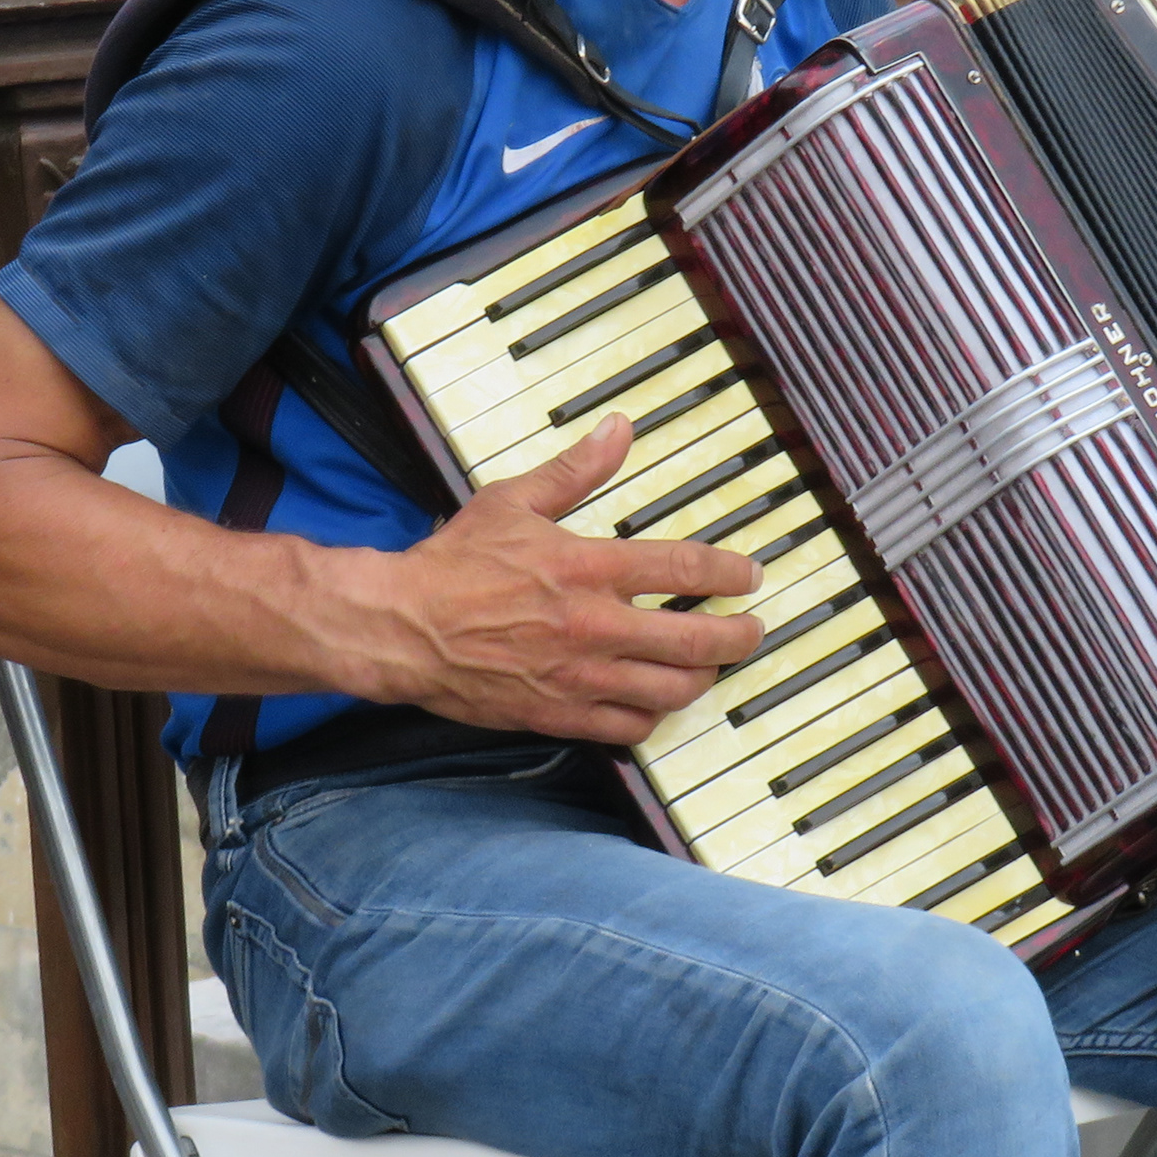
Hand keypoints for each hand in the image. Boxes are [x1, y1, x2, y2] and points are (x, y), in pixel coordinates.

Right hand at [353, 416, 763, 742]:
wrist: (405, 628)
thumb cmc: (455, 564)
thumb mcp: (513, 500)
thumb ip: (575, 470)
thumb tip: (617, 430)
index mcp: (588, 568)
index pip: (683, 568)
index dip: (730, 573)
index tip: (748, 576)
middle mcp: (594, 626)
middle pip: (696, 640)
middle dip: (738, 636)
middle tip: (751, 630)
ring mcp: (580, 676)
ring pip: (672, 691)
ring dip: (703, 678)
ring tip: (710, 666)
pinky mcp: (560, 714)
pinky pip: (629, 727)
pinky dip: (654, 715)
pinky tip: (657, 701)